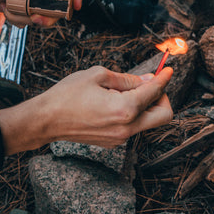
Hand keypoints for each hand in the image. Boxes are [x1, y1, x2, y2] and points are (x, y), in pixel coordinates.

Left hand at [0, 0, 82, 26]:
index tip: (77, 7)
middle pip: (58, 8)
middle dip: (47, 17)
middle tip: (35, 18)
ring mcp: (33, 3)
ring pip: (41, 18)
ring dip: (25, 17)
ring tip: (10, 7)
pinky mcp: (24, 12)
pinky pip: (27, 22)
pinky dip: (17, 20)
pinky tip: (7, 10)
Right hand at [0, 66, 173, 153]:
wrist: (46, 120)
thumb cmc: (68, 95)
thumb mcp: (98, 75)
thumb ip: (127, 79)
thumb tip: (147, 79)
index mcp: (125, 109)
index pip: (155, 92)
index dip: (164, 78)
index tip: (168, 70)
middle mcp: (127, 128)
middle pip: (164, 115)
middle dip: (162, 98)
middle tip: (151, 85)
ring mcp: (120, 138)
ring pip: (149, 122)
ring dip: (146, 106)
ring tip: (124, 92)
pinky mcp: (113, 142)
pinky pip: (133, 127)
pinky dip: (133, 114)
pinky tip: (114, 103)